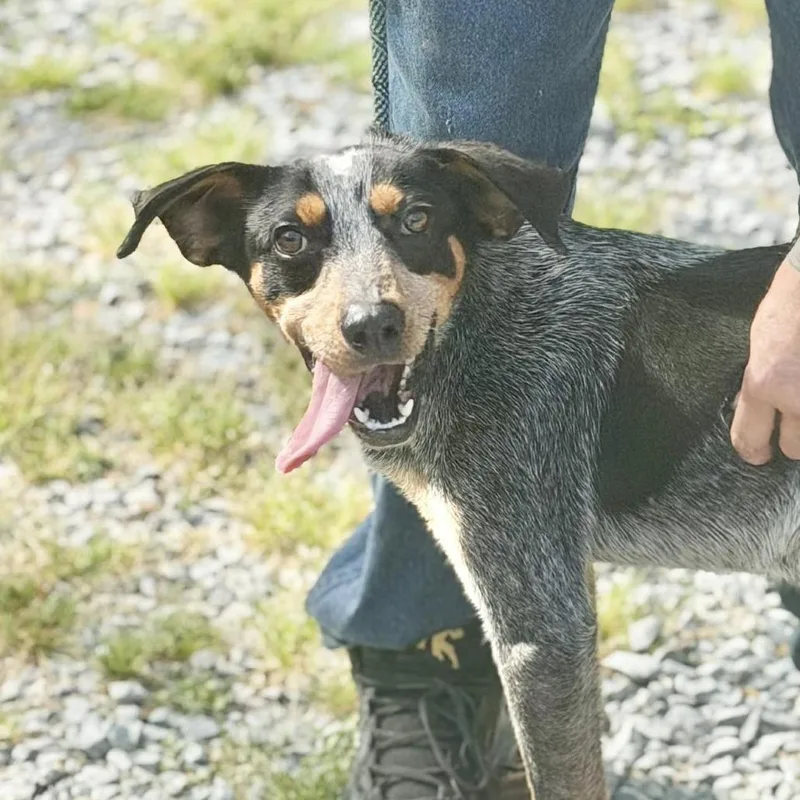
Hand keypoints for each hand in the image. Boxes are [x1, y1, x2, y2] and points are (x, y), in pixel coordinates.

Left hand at [731, 256, 799, 463]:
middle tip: (795, 416)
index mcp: (764, 384)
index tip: (758, 455)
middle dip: (794, 437)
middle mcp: (797, 397)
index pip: (749, 439)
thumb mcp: (759, 349)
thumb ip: (758, 387)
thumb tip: (757, 417)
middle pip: (794, 449)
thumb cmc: (789, 308)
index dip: (753, 451)